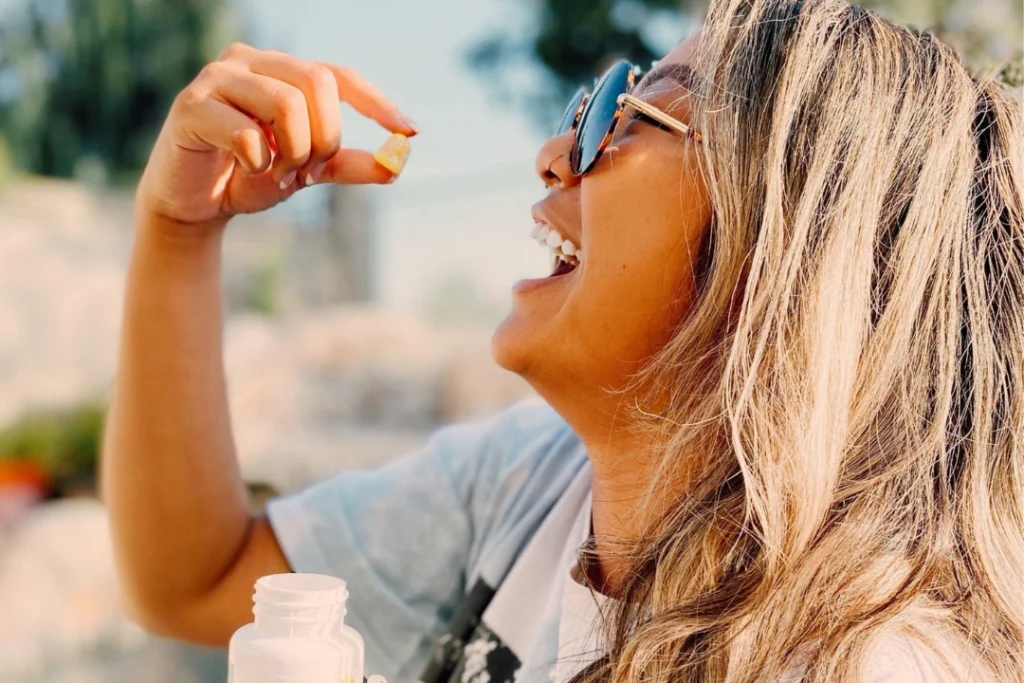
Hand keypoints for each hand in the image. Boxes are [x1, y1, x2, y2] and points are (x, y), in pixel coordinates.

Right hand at [136, 43, 417, 226]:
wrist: (193, 204)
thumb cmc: (248, 176)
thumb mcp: (306, 171)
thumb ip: (347, 165)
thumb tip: (397, 165)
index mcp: (281, 70)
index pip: (338, 75)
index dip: (376, 102)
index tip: (409, 131)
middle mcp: (249, 62)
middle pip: (316, 81)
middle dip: (325, 136)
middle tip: (309, 170)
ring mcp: (217, 78)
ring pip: (285, 103)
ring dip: (293, 152)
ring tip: (277, 173)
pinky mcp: (191, 106)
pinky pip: (246, 132)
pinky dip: (258, 162)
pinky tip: (247, 170)